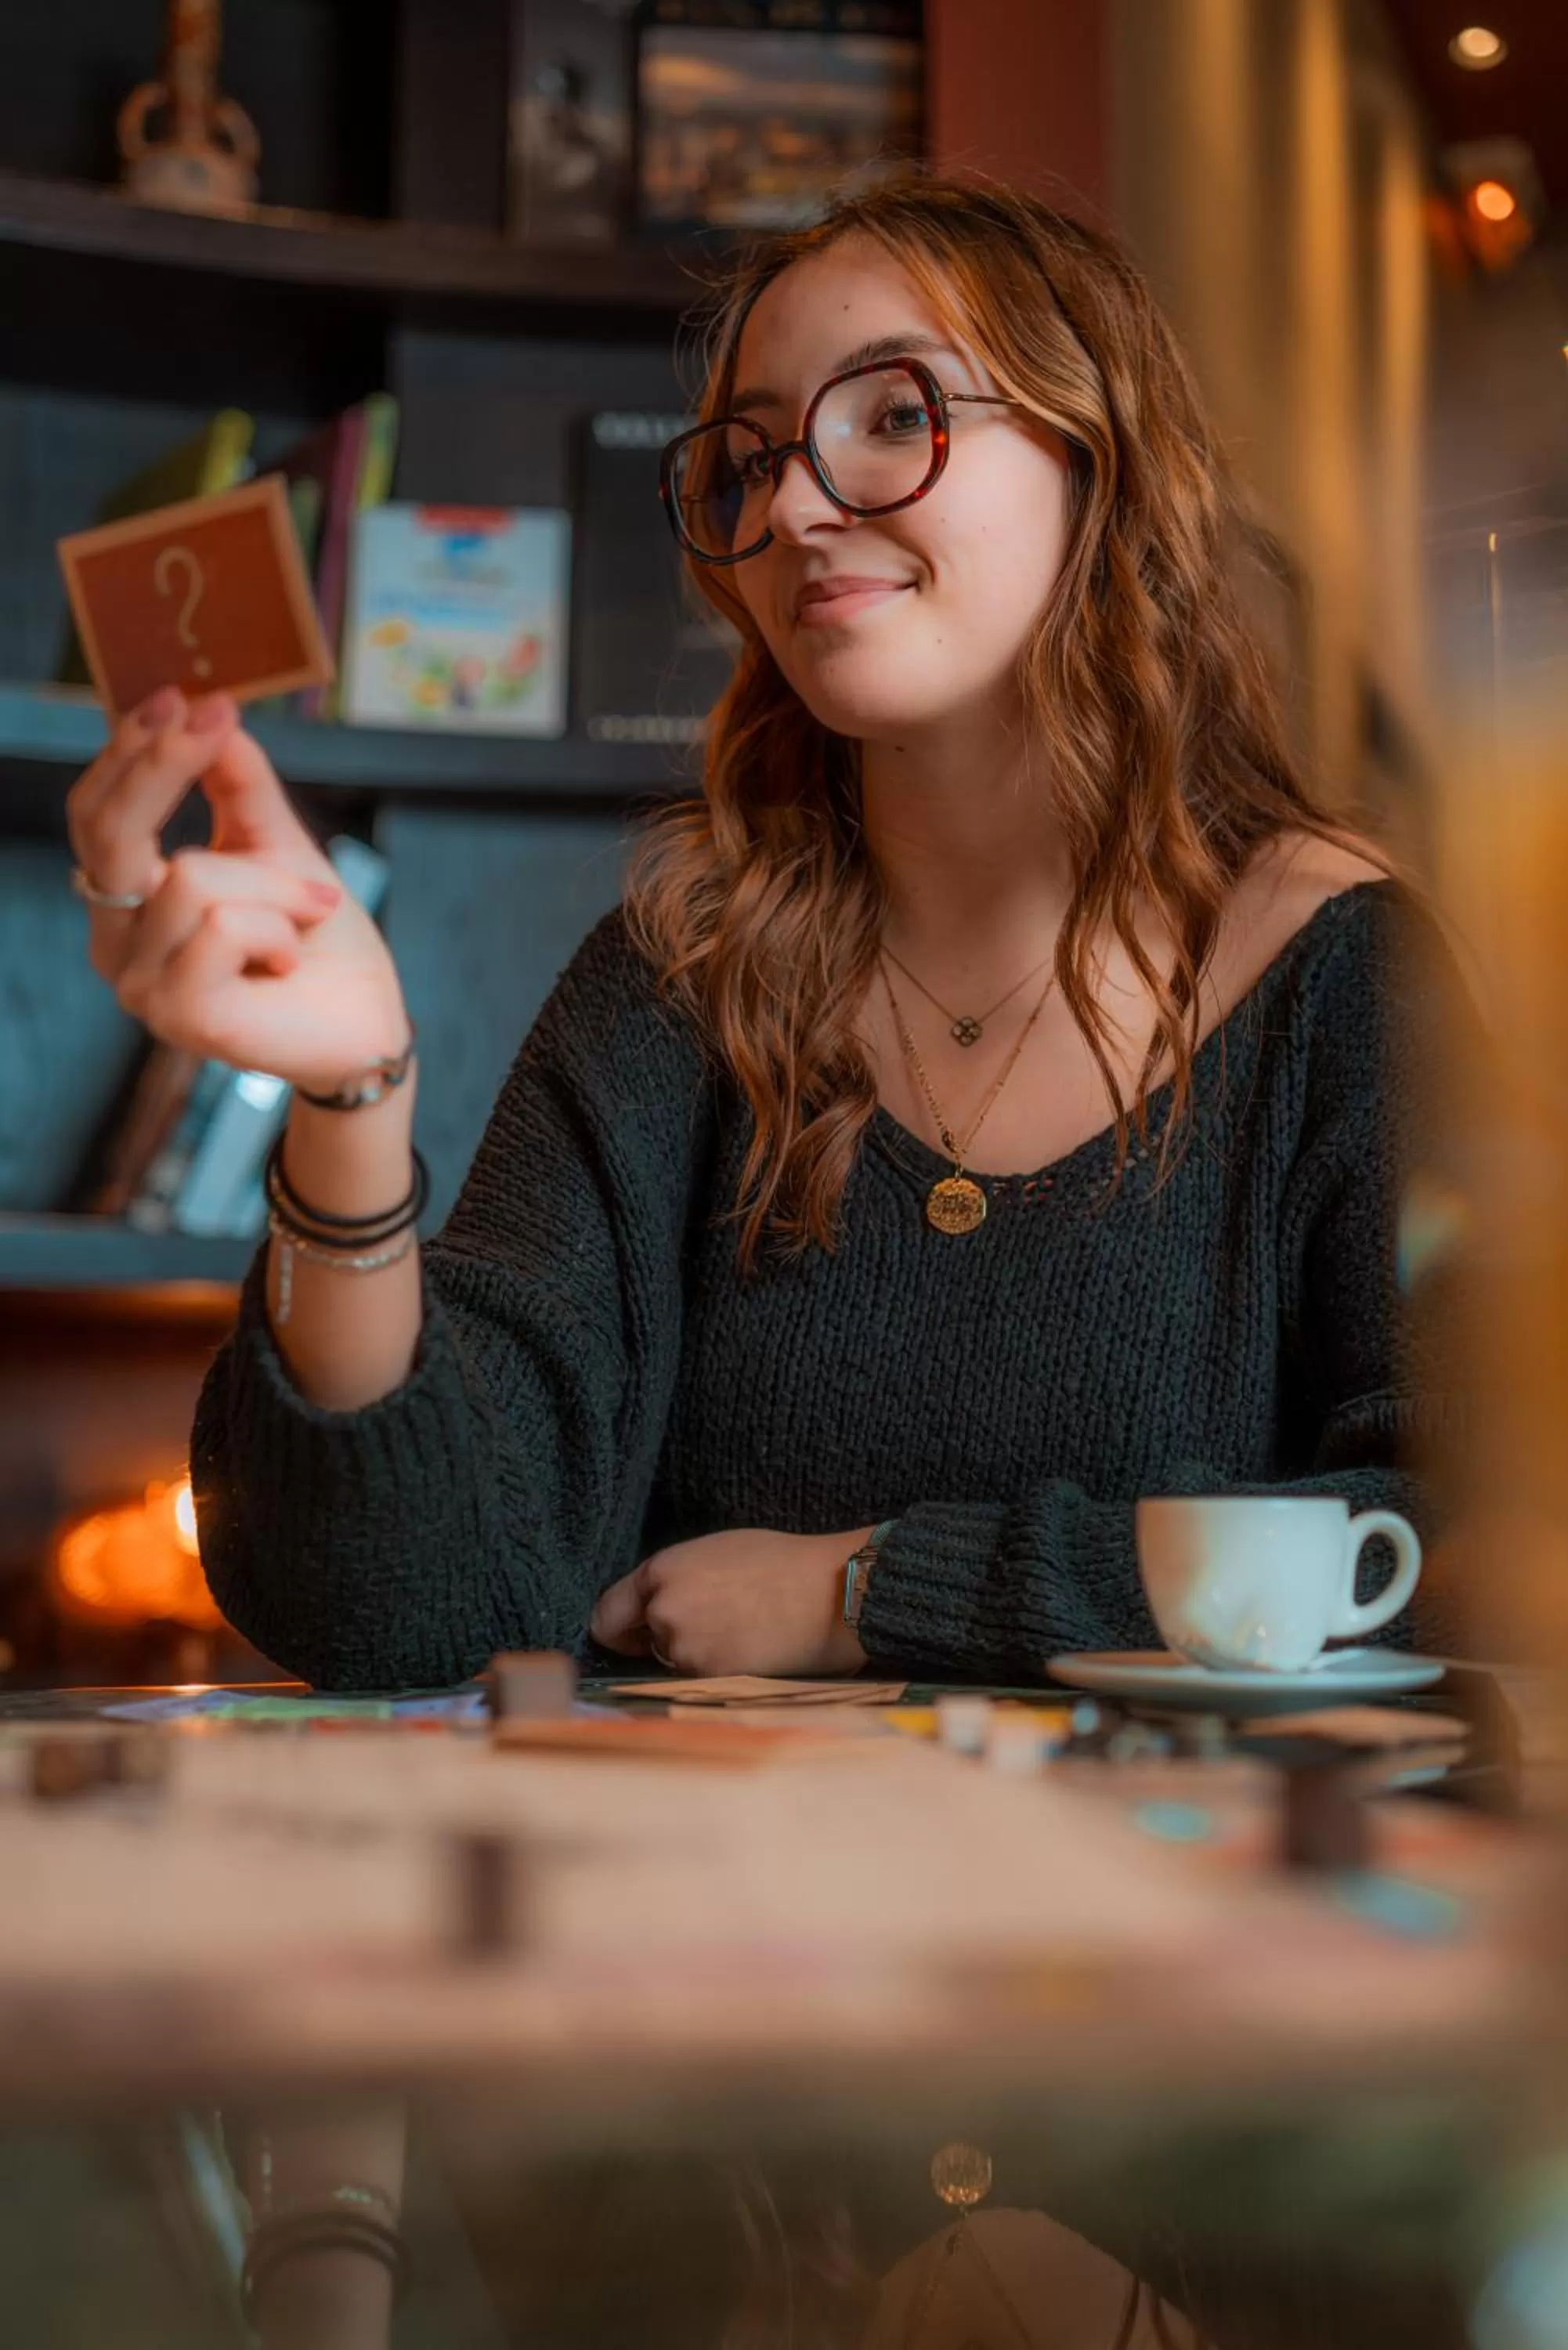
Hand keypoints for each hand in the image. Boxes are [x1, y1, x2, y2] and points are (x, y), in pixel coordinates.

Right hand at [66, 685, 409, 1093]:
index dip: (130, 750)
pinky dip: (277, 927)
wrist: (363, 1022)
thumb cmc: (316, 939)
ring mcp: (138, 983)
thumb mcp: (276, 844)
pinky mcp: (178, 1014)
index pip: (95, 812)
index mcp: (125, 897)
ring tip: (308, 914)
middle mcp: (114, 940)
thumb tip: (211, 709)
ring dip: (273, 886)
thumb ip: (237, 784)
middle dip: (164, 765)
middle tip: (218, 719)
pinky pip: (222, 925)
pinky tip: (289, 956)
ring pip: (189, 878)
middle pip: (106, 830)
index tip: (181, 695)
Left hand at [589, 1525, 878, 1677]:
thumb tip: (650, 1608)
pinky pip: (700, 1683)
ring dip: (695, 1657)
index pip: (608, 1613)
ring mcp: (686, 1650)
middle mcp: (664, 1611)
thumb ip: (675, 1579)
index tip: (628, 1635)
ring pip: (675, 1664)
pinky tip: (749, 1653)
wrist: (831, 1593)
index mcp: (662, 1571)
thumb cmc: (782, 1564)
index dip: (619, 1627)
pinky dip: (717, 1674)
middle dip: (664, 1639)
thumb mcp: (715, 1552)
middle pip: (642, 1641)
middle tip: (712, 1626)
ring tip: (739, 1636)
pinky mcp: (712, 1680)